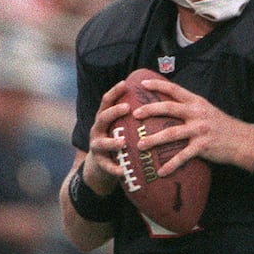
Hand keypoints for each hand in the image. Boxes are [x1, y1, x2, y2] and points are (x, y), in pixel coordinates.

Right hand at [82, 79, 131, 194]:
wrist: (100, 165)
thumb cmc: (118, 139)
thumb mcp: (121, 125)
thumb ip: (132, 114)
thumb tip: (157, 97)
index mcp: (105, 117)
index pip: (107, 101)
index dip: (115, 91)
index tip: (125, 83)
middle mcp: (98, 129)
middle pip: (103, 117)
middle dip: (114, 112)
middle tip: (128, 108)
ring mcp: (96, 145)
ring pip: (101, 142)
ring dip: (112, 142)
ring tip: (122, 142)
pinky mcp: (99, 163)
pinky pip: (106, 166)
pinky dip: (114, 168)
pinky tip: (122, 171)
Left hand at [134, 78, 253, 176]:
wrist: (241, 140)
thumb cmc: (221, 125)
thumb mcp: (206, 110)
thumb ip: (189, 107)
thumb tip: (168, 106)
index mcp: (196, 102)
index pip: (174, 89)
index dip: (157, 85)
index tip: (141, 84)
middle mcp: (197, 113)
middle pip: (169, 108)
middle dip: (150, 110)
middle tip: (134, 114)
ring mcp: (199, 130)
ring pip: (171, 133)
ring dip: (154, 139)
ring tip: (139, 145)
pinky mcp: (202, 146)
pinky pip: (183, 156)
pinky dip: (171, 164)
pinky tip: (161, 171)